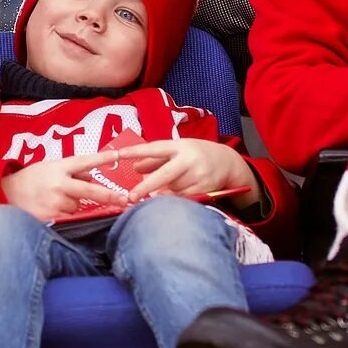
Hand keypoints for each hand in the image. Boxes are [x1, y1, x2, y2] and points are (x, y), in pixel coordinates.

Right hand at [2, 153, 123, 219]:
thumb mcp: (50, 167)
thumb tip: (92, 179)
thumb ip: (71, 172)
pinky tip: (51, 209)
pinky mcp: (50, 217)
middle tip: (125, 200)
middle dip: (110, 196)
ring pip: (78, 207)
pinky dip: (64, 215)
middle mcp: (59, 184)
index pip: (85, 161)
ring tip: (54, 200)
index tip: (119, 155)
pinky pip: (68, 218)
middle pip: (91, 191)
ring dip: (73, 205)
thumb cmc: (31, 179)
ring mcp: (55, 202)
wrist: (5, 194)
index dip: (103, 159)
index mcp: (59, 168)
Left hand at [120, 139, 253, 202]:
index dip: (137, 152)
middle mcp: (189, 159)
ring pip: (173, 189)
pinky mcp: (205, 188)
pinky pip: (183, 198)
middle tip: (131, 196)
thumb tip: (135, 168)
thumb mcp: (177, 151)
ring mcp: (198, 174)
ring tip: (162, 192)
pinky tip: (172, 199)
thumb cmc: (196, 155)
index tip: (119, 154)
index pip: (155, 148)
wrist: (228, 162)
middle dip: (147, 186)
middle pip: (164, 174)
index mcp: (179, 146)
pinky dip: (175, 200)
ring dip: (164, 193)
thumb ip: (155, 159)